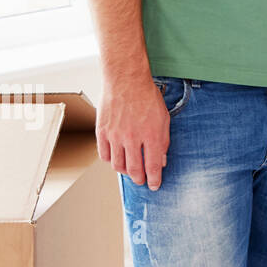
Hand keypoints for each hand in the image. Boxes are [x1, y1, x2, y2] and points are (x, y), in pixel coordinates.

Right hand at [97, 71, 168, 189]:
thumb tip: (161, 160)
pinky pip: (104, 155)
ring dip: (125, 172)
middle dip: (139, 180)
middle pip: (134, 170)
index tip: (155, 185)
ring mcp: (115, 136)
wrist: (126, 81)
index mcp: (151, 135)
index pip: (152, 166)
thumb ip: (163, 141)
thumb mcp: (164, 118)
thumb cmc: (147, 97)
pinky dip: (111, 161)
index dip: (154, 179)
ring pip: (118, 165)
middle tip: (142, 181)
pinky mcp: (102, 132)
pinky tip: (116, 158)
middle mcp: (133, 138)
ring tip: (130, 171)